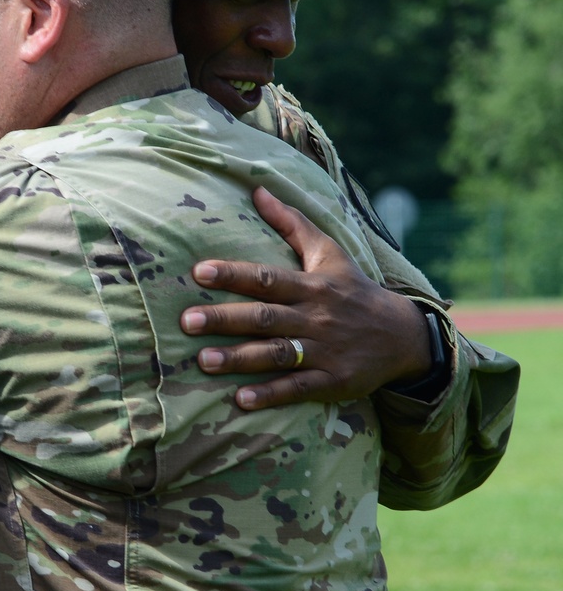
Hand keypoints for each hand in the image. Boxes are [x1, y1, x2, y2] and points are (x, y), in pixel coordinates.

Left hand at [180, 186, 431, 409]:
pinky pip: (299, 388)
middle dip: (225, 319)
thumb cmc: (354, 289)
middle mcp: (316, 317)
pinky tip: (241, 400)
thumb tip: (257, 190)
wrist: (404, 336)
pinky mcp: (334, 381)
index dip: (233, 274)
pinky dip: (271, 394)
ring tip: (203, 362)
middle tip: (186, 321)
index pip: (267, 277)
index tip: (199, 272)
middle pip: (265, 316)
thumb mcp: (329, 252)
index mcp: (312, 285)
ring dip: (240, 359)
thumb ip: (291, 223)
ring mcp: (325, 351)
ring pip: (277, 354)